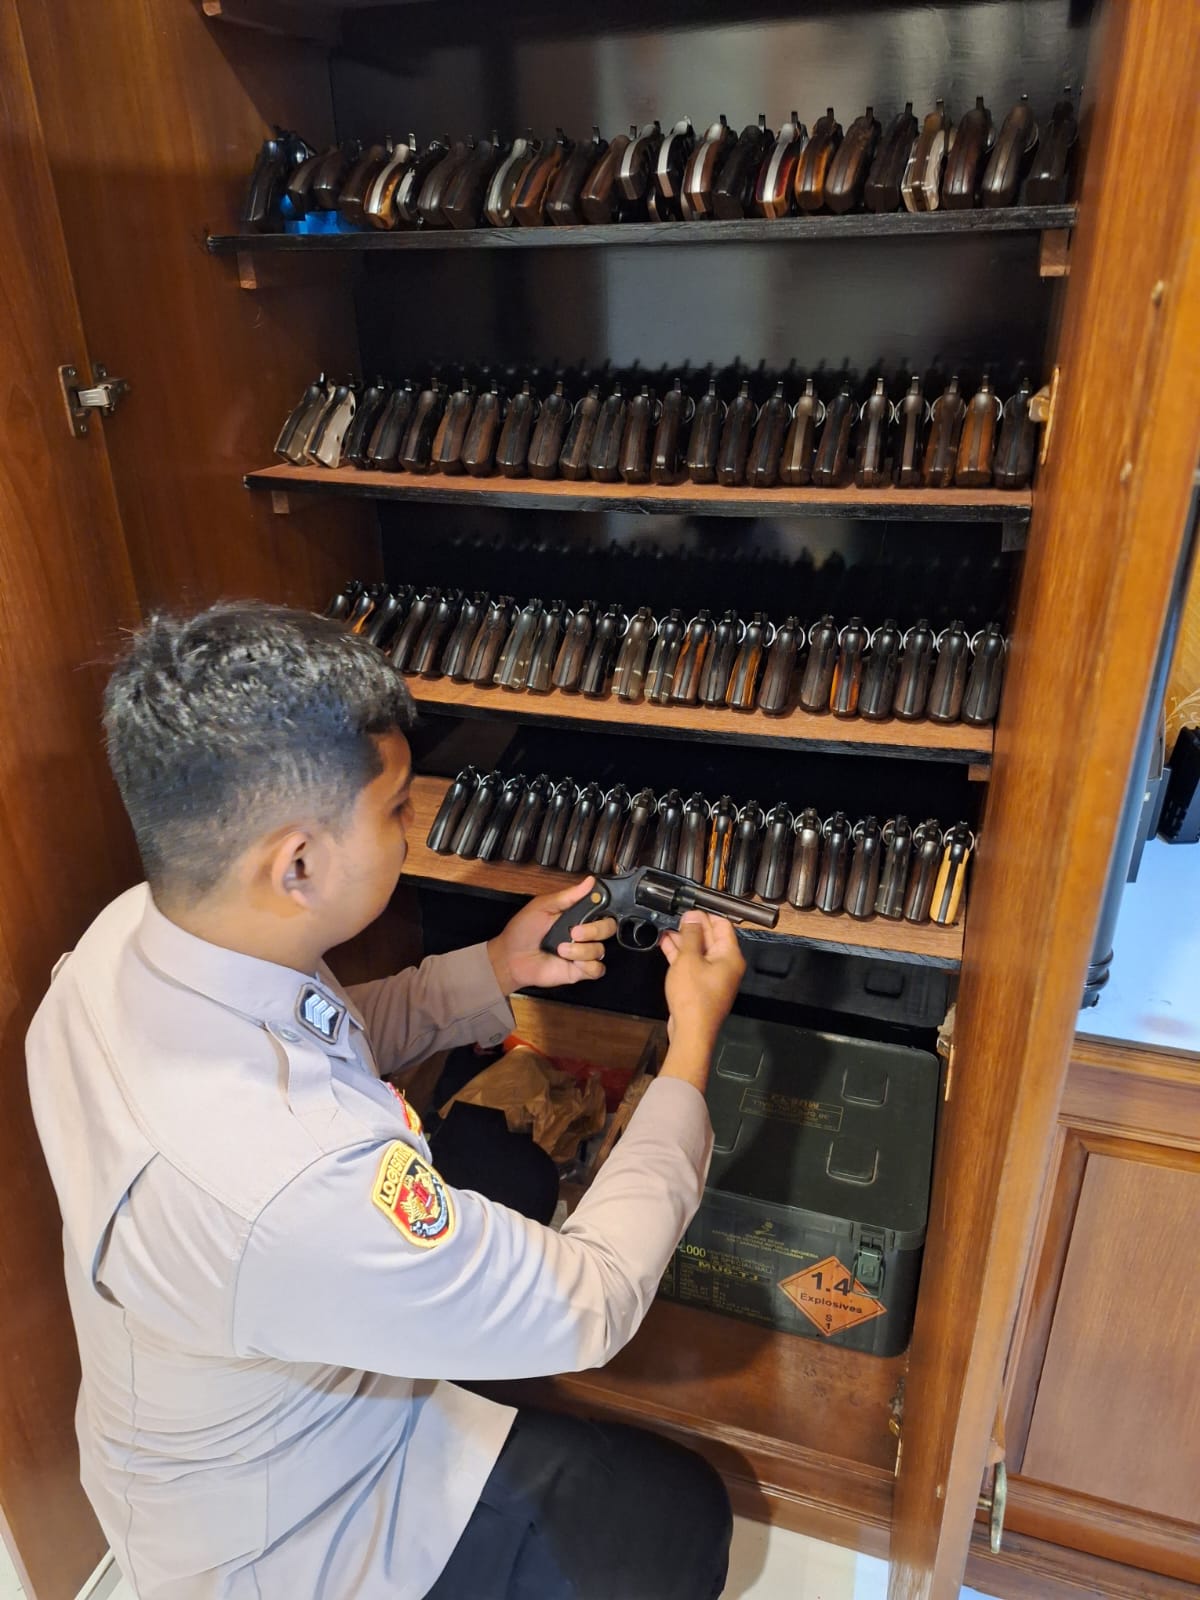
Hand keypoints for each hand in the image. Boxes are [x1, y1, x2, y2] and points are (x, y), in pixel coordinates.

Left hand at [487, 877, 618, 994]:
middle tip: (574, 932)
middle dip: (594, 930)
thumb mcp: (543, 906)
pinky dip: (587, 966)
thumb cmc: (523, 930)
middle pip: (608, 929)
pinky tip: (572, 962)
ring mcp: (582, 952)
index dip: (603, 909)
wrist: (511, 958)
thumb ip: (568, 895)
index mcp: (576, 915)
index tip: (595, 909)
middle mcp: (583, 934)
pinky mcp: (580, 971)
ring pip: (600, 950)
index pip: (602, 910)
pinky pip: (597, 969)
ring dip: (581, 950)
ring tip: (561, 949)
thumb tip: (590, 881)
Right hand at [660, 912, 744, 1054]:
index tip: (688, 910)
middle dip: (692, 927)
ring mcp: (713, 977)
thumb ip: (691, 935)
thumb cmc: (694, 998)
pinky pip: (693, 964)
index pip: (722, 925)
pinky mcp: (701, 987)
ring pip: (699, 951)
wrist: (691, 1032)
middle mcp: (725, 965)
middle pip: (710, 938)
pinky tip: (666, 945)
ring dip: (684, 940)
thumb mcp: (689, 959)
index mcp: (730, 956)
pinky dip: (681, 955)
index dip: (705, 915)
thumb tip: (693, 916)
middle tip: (675, 918)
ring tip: (666, 928)